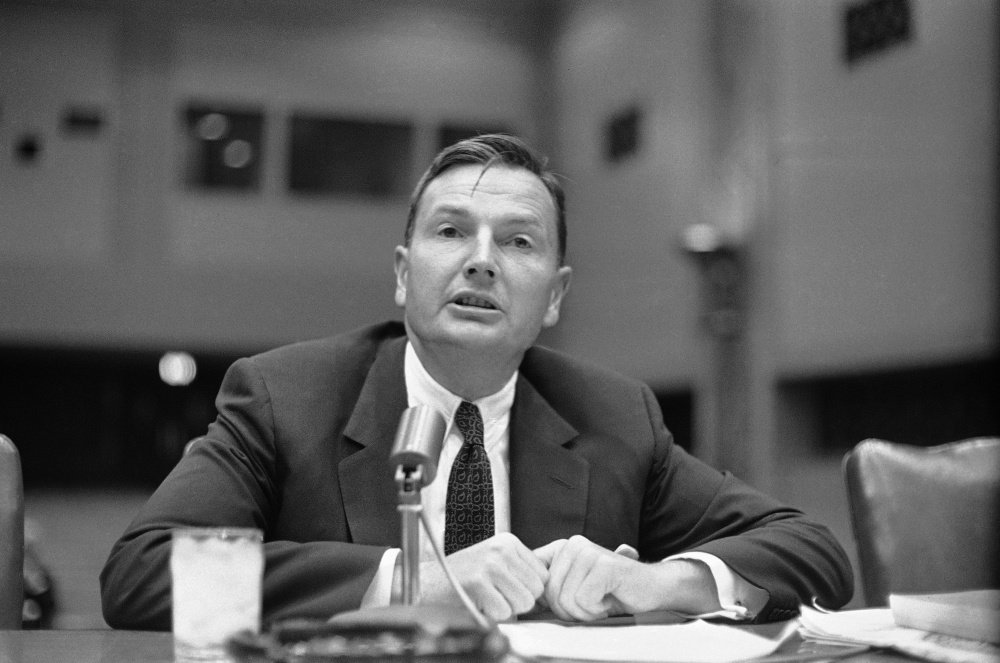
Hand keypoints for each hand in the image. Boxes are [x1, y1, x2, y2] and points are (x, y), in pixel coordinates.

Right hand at [419, 532, 547, 621]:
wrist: (428, 583)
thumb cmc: (463, 577)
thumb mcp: (495, 561)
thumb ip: (520, 570)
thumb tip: (548, 587)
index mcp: (508, 542)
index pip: (542, 574)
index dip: (529, 589)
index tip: (510, 591)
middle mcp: (501, 549)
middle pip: (536, 590)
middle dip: (520, 601)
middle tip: (497, 597)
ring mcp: (490, 564)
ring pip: (524, 601)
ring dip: (507, 609)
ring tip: (488, 599)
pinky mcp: (478, 582)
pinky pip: (505, 611)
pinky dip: (493, 615)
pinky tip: (479, 603)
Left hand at [534, 535, 720, 621]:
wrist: (651, 589)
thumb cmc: (612, 592)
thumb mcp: (574, 590)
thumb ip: (549, 590)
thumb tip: (520, 602)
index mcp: (561, 549)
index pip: (533, 576)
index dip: (542, 599)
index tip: (563, 604)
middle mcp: (572, 545)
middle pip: (550, 593)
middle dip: (569, 610)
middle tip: (591, 604)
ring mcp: (588, 552)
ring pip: (566, 599)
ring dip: (585, 611)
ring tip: (600, 601)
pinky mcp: (603, 565)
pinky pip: (584, 599)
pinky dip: (597, 609)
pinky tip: (609, 599)